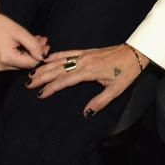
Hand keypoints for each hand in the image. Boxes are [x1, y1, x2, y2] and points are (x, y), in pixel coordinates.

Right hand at [0, 13, 47, 71]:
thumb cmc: (1, 25)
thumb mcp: (21, 33)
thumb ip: (34, 46)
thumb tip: (43, 57)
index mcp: (6, 59)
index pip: (31, 63)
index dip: (40, 55)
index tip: (47, 45)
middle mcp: (0, 67)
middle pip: (25, 64)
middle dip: (35, 52)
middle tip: (42, 40)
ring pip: (19, 64)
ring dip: (28, 53)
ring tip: (33, 39)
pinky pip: (11, 62)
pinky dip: (19, 54)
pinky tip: (23, 44)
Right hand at [28, 44, 149, 117]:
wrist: (135, 53)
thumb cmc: (127, 71)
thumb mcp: (116, 90)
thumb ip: (100, 102)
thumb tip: (85, 113)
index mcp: (89, 71)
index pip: (65, 80)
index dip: (51, 88)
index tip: (40, 94)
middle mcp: (84, 61)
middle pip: (58, 69)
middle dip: (42, 76)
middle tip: (28, 84)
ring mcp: (85, 55)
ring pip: (60, 60)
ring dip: (45, 66)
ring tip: (32, 73)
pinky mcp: (87, 51)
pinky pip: (68, 53)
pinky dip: (56, 55)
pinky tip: (47, 58)